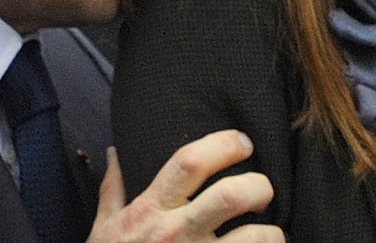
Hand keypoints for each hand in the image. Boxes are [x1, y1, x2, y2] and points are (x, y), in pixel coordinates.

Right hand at [87, 130, 283, 241]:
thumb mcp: (104, 227)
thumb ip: (114, 188)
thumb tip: (115, 152)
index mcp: (151, 210)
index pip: (190, 162)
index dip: (222, 144)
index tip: (242, 142)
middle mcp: (176, 233)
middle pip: (230, 195)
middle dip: (258, 185)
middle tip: (262, 190)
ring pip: (253, 238)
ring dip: (271, 233)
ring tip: (271, 232)